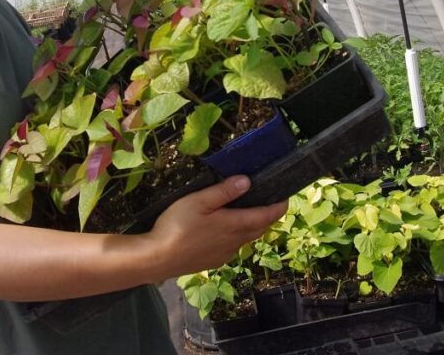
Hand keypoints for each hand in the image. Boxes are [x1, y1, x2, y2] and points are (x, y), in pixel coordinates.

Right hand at [145, 176, 286, 278]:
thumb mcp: (199, 201)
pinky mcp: (214, 261)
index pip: (266, 216)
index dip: (279, 207)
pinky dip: (237, 236)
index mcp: (235, 225)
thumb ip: (224, 191)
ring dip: (251, 226)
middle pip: (259, 228)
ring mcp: (225, 254)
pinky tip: (224, 230)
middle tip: (268, 200)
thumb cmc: (177, 225)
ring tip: (247, 211)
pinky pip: (233, 247)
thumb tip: (248, 181)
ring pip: (246, 239)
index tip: (286, 196)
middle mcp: (235, 242)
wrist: (157, 259)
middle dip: (267, 215)